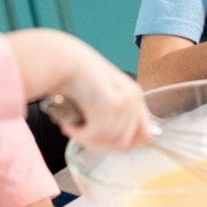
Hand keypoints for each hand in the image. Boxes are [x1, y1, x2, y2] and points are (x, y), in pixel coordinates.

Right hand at [7, 29, 150, 149]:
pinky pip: (96, 135)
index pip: (144, 136)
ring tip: (72, 128)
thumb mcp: (103, 97)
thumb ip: (117, 118)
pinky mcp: (111, 104)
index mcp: (135, 97)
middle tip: (82, 136)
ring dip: (87, 139)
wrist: (63, 61)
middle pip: (124, 143)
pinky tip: (69, 126)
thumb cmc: (77, 78)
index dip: (121, 144)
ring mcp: (125, 101)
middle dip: (100, 145)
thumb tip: (126, 145)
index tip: (101, 142)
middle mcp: (134, 98)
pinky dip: (79, 135)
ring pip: (109, 141)